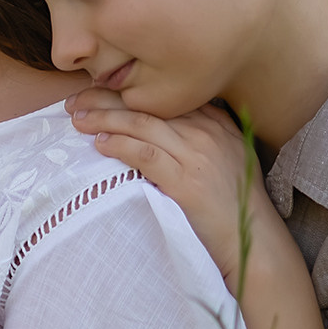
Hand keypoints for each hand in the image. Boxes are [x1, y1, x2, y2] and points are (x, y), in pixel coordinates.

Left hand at [66, 89, 262, 291]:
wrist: (253, 238)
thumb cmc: (234, 204)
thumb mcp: (224, 158)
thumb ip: (199, 138)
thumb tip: (156, 129)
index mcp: (215, 122)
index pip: (162, 95)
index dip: (125, 90)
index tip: (96, 90)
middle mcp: (207, 131)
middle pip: (147, 104)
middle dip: (105, 98)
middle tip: (75, 100)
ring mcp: (197, 154)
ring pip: (141, 124)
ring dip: (103, 118)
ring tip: (77, 118)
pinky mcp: (186, 180)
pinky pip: (145, 154)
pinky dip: (119, 145)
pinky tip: (100, 143)